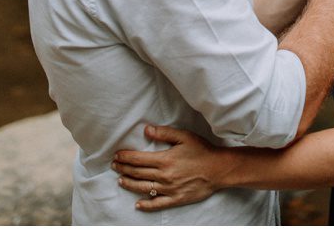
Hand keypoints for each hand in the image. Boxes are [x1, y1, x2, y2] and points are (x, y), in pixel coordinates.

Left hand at [112, 125, 230, 211]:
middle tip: (114, 166)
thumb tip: (146, 130)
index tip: (117, 155)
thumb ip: (164, 133)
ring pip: (143, 188)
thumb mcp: (184, 136)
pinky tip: (138, 204)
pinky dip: (146, 205)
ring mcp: (169, 189)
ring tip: (121, 180)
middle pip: (137, 173)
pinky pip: (157, 204)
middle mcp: (164, 175)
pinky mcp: (176, 199)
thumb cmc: (202, 151)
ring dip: (129, 184)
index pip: (138, 159)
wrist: (219, 169)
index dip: (125, 157)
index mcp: (164, 159)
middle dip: (123, 169)